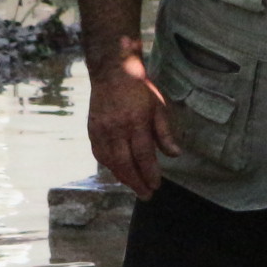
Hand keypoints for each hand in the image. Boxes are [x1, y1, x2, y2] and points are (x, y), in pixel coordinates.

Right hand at [87, 51, 178, 198]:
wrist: (112, 72)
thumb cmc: (139, 90)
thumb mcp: (158, 106)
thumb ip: (165, 133)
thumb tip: (174, 155)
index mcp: (136, 121)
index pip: (143, 154)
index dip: (149, 172)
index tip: (156, 185)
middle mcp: (116, 128)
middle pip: (125, 163)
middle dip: (136, 182)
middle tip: (146, 195)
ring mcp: (101, 130)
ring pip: (110, 162)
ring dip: (123, 178)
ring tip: (135, 187)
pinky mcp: (92, 130)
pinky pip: (100, 154)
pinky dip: (109, 167)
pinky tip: (119, 173)